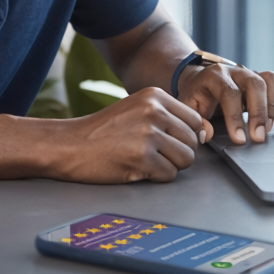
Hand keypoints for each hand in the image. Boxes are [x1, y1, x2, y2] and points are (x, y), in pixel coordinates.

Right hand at [45, 87, 204, 182]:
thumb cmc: (102, 131)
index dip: (186, 136)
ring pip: (185, 159)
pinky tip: (137, 168)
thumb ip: (168, 116)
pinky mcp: (142, 158)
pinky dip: (156, 177)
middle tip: (153, 154)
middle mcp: (154, 111)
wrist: (69, 145)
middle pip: (192, 141)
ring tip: (146, 160)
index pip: (194, 120)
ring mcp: (148, 134)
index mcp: (155, 96)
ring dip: (169, 166)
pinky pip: (169, 175)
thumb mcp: (136, 109)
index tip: (170, 142)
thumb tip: (205, 132)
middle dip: (177, 153)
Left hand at [177, 59, 273, 144]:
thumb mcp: (188, 106)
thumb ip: (196, 119)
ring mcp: (254, 74)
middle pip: (255, 84)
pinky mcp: (266, 81)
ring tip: (270, 128)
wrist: (201, 80)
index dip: (235, 117)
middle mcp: (237, 71)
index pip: (229, 92)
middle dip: (259, 113)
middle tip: (259, 137)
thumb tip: (207, 132)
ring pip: (272, 80)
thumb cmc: (197, 95)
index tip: (239, 139)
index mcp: (216, 76)